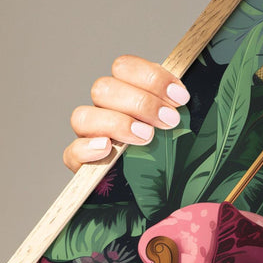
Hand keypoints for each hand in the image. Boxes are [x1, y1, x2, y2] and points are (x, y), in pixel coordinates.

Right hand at [63, 55, 189, 171]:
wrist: (167, 195)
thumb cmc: (178, 158)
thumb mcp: (185, 132)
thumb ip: (181, 110)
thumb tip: (190, 96)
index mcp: (127, 93)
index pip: (124, 67)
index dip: (151, 77)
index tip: (181, 97)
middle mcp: (105, 111)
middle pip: (104, 89)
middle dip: (141, 102)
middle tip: (170, 120)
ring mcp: (91, 137)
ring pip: (84, 116)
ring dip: (117, 123)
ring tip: (147, 137)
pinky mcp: (83, 165)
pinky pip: (72, 152)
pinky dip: (87, 148)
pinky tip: (107, 149)